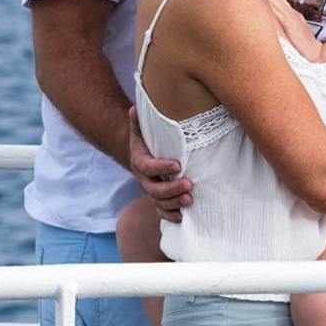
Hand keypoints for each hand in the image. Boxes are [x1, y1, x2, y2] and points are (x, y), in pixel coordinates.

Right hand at [128, 107, 190, 222]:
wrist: (143, 156)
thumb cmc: (147, 141)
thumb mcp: (142, 129)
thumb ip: (139, 121)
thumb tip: (135, 109)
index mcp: (140, 161)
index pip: (148, 166)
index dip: (161, 167)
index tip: (178, 165)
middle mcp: (144, 179)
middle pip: (154, 189)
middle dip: (171, 189)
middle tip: (189, 184)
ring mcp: (151, 191)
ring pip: (159, 202)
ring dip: (174, 202)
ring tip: (190, 199)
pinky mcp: (158, 200)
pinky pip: (161, 212)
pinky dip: (170, 216)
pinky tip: (182, 216)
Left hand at [257, 0, 324, 61]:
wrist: (316, 52)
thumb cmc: (305, 46)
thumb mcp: (296, 34)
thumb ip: (288, 28)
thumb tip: (277, 26)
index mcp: (294, 16)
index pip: (281, 3)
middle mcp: (293, 15)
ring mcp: (292, 19)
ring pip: (278, 3)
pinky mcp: (291, 25)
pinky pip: (279, 13)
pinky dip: (272, 5)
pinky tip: (265, 1)